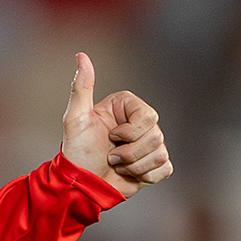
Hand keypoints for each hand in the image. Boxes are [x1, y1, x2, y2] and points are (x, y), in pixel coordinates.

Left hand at [61, 52, 171, 197]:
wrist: (81, 185)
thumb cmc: (76, 152)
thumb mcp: (75, 118)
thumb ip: (81, 87)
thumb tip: (81, 55)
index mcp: (127, 108)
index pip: (148, 116)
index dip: (130, 132)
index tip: (110, 136)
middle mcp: (141, 124)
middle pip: (156, 136)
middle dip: (129, 152)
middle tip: (110, 155)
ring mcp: (150, 145)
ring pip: (160, 153)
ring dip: (133, 166)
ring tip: (116, 165)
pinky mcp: (155, 165)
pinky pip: (164, 169)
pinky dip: (145, 176)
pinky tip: (128, 175)